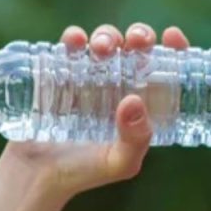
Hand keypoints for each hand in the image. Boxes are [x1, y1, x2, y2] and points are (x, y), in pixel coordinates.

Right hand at [0, 22, 190, 200]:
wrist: (36, 175)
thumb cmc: (83, 173)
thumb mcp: (119, 163)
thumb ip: (135, 140)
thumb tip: (133, 100)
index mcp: (141, 103)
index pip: (165, 69)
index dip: (174, 48)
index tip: (171, 36)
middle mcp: (118, 85)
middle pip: (136, 48)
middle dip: (140, 35)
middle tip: (136, 41)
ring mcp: (89, 76)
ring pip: (105, 41)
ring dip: (107, 35)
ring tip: (102, 48)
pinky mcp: (60, 73)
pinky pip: (70, 46)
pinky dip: (74, 37)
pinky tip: (75, 41)